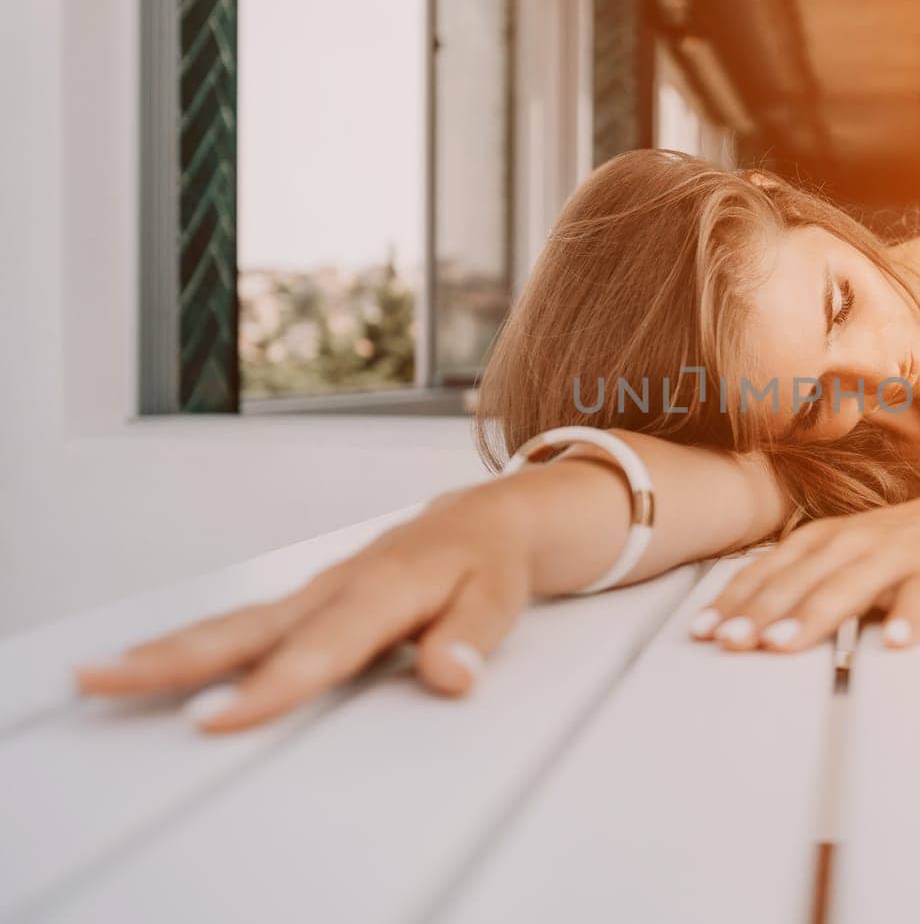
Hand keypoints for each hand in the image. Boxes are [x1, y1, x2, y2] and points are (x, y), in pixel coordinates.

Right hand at [72, 486, 540, 733]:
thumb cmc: (490, 559)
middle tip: (108, 678)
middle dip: (176, 659)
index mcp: (384, 587)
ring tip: (102, 674)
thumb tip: (450, 676)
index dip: (271, 685)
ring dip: (167, 651)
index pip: (321, 647)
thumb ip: (472, 637)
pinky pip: (243, 624)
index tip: (218, 716)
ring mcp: (316, 593)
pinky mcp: (308, 601)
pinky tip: (153, 664)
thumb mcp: (501, 598)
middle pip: (249, 629)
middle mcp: (338, 587)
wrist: (490, 519)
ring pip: (234, 624)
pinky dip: (193, 643)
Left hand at [689, 489, 919, 651]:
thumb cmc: (886, 544)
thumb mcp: (833, 551)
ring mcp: (894, 556)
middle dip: (762, 612)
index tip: (705, 631)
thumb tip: (732, 618)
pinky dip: (909, 619)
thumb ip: (791, 579)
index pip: (768, 571)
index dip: (736, 600)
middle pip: (800, 581)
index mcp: (821, 539)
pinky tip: (894, 643)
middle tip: (732, 643)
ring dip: (814, 615)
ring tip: (783, 644)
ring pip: (850, 587)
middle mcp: (851, 543)